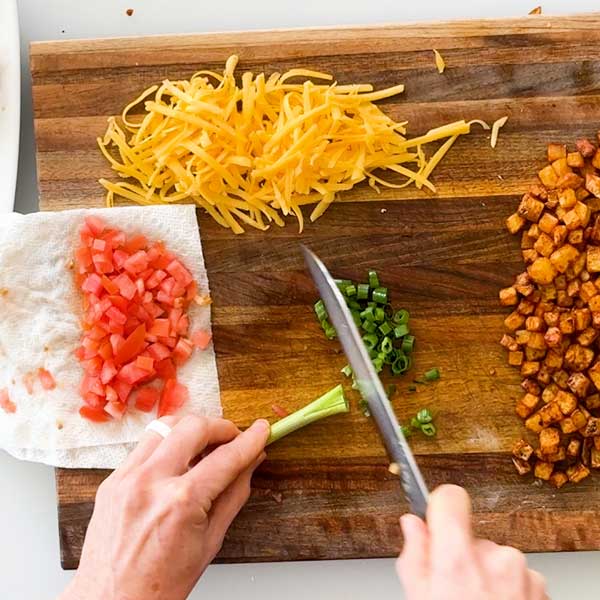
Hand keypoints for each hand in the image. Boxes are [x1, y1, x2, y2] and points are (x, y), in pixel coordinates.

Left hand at [60, 415, 269, 599]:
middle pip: (194, 427)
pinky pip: (144, 446)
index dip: (250, 440)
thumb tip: (251, 463)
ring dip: (191, 430)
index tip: (261, 430)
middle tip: (233, 438)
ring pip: (165, 426)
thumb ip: (234, 494)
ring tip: (205, 447)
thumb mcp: (211, 541)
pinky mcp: (111, 480)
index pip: (226, 457)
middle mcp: (151, 482)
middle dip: (221, 427)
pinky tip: (177, 462)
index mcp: (181, 501)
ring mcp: (126, 478)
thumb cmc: (161, 584)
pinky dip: (166, 445)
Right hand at [396, 485, 547, 599]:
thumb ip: (414, 554)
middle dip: (460, 554)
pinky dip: (506, 588)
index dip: (439, 505)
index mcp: (458, 559)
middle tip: (452, 588)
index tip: (435, 515)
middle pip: (470, 534)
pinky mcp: (540, 587)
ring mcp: (522, 573)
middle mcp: (495, 559)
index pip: (450, 497)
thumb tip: (412, 525)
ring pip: (494, 556)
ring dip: (486, 574)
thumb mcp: (418, 597)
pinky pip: (516, 574)